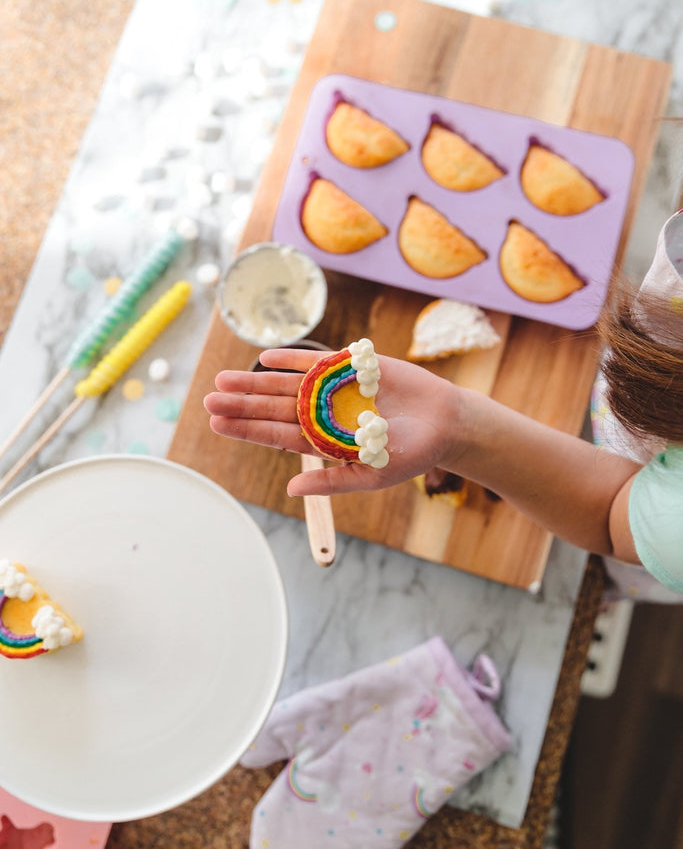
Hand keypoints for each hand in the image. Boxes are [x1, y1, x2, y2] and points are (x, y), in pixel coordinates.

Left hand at [203, 347, 461, 495]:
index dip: (246, 428)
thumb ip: (332, 480)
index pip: (276, 435)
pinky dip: (289, 360)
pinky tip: (263, 358)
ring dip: (254, 381)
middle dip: (241, 404)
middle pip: (272, 408)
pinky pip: (313, 362)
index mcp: (324, 442)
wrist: (446, 422)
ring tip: (223, 379)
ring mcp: (334, 390)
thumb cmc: (411, 455)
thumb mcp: (372, 475)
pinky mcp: (350, 368)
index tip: (217, 423)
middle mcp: (322, 415)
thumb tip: (291, 490)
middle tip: (208, 399)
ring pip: (285, 385)